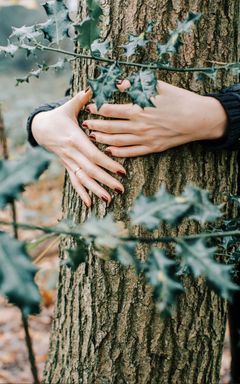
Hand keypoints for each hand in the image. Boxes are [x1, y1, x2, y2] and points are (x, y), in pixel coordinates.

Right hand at [31, 90, 126, 206]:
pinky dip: (82, 193)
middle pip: (90, 170)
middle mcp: (72, 153)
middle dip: (106, 181)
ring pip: (83, 179)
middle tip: (121, 189)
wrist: (41, 128)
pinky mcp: (67, 167)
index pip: (94, 154)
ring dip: (96, 190)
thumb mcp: (70, 106)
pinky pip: (74, 182)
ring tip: (109, 200)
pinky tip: (90, 204)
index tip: (122, 171)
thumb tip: (93, 88)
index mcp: (75, 138)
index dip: (107, 163)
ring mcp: (69, 162)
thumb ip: (83, 99)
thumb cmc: (60, 116)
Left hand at [82, 80, 226, 156]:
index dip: (96, 108)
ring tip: (92, 136)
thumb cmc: (179, 99)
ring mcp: (145, 139)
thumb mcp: (158, 87)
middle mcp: (138, 126)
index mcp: (138, 109)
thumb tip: (117, 82)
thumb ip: (135, 85)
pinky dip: (118, 152)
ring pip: (117, 141)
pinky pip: (131, 152)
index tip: (88, 107)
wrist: (198, 119)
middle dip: (94, 125)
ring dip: (102, 139)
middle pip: (109, 127)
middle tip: (84, 124)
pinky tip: (109, 151)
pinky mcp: (152, 148)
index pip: (109, 110)